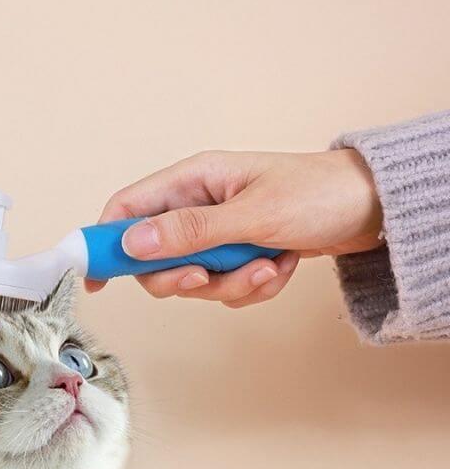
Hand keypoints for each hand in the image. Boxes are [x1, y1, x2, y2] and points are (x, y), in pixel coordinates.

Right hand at [90, 149, 382, 307]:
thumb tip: (133, 244)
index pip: (128, 209)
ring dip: (230, 284)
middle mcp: (198, 208)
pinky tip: (280, 266)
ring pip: (193, 280)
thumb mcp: (251, 214)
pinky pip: (226, 288)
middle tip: (206, 277)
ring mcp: (218, 235)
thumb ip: (189, 231)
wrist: (372, 209)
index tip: (95, 279)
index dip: (104, 242)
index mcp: (193, 181)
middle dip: (183, 277)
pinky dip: (253, 286)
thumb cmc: (318, 194)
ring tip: (268, 265)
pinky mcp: (238, 256)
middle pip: (154, 258)